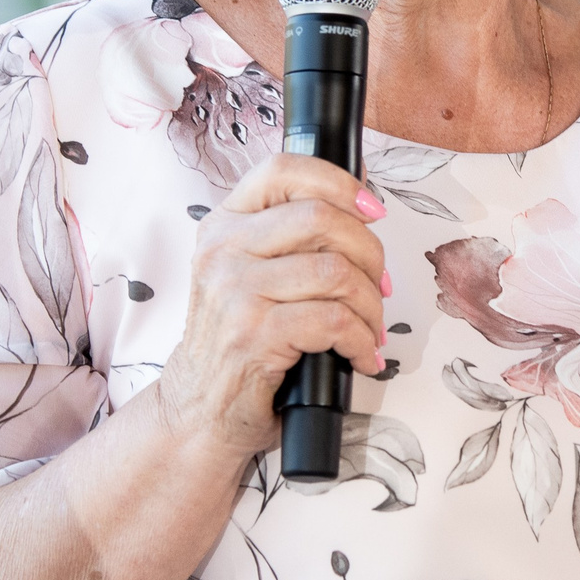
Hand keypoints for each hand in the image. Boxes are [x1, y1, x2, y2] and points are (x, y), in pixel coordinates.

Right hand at [155, 153, 387, 459]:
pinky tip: (362, 355)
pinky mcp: (253, 334)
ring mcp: (234, 291)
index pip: (282, 170)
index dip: (338, 182)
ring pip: (335, 272)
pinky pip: (334, 322)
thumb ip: (294, 237)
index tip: (371, 210)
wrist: (199, 409)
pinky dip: (363, 341)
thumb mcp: (253, 275)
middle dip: (370, 254)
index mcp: (224, 224)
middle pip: (320, 218)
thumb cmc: (238, 342)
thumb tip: (362, 198)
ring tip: (371, 328)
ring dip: (371, 305)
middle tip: (380, 286)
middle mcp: (223, 250)